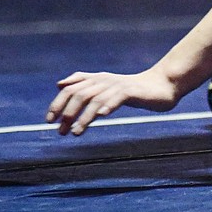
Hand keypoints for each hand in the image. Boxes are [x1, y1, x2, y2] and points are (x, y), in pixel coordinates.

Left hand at [46, 69, 179, 134]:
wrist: (161, 85)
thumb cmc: (132, 90)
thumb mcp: (105, 87)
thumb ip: (83, 84)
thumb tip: (60, 85)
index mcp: (96, 79)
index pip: (70, 88)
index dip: (58, 102)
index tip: (50, 120)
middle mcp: (105, 80)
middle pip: (79, 93)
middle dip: (67, 112)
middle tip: (61, 130)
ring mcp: (118, 86)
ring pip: (96, 99)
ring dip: (84, 116)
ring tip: (76, 132)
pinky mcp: (132, 92)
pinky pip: (118, 98)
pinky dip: (108, 105)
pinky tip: (102, 115)